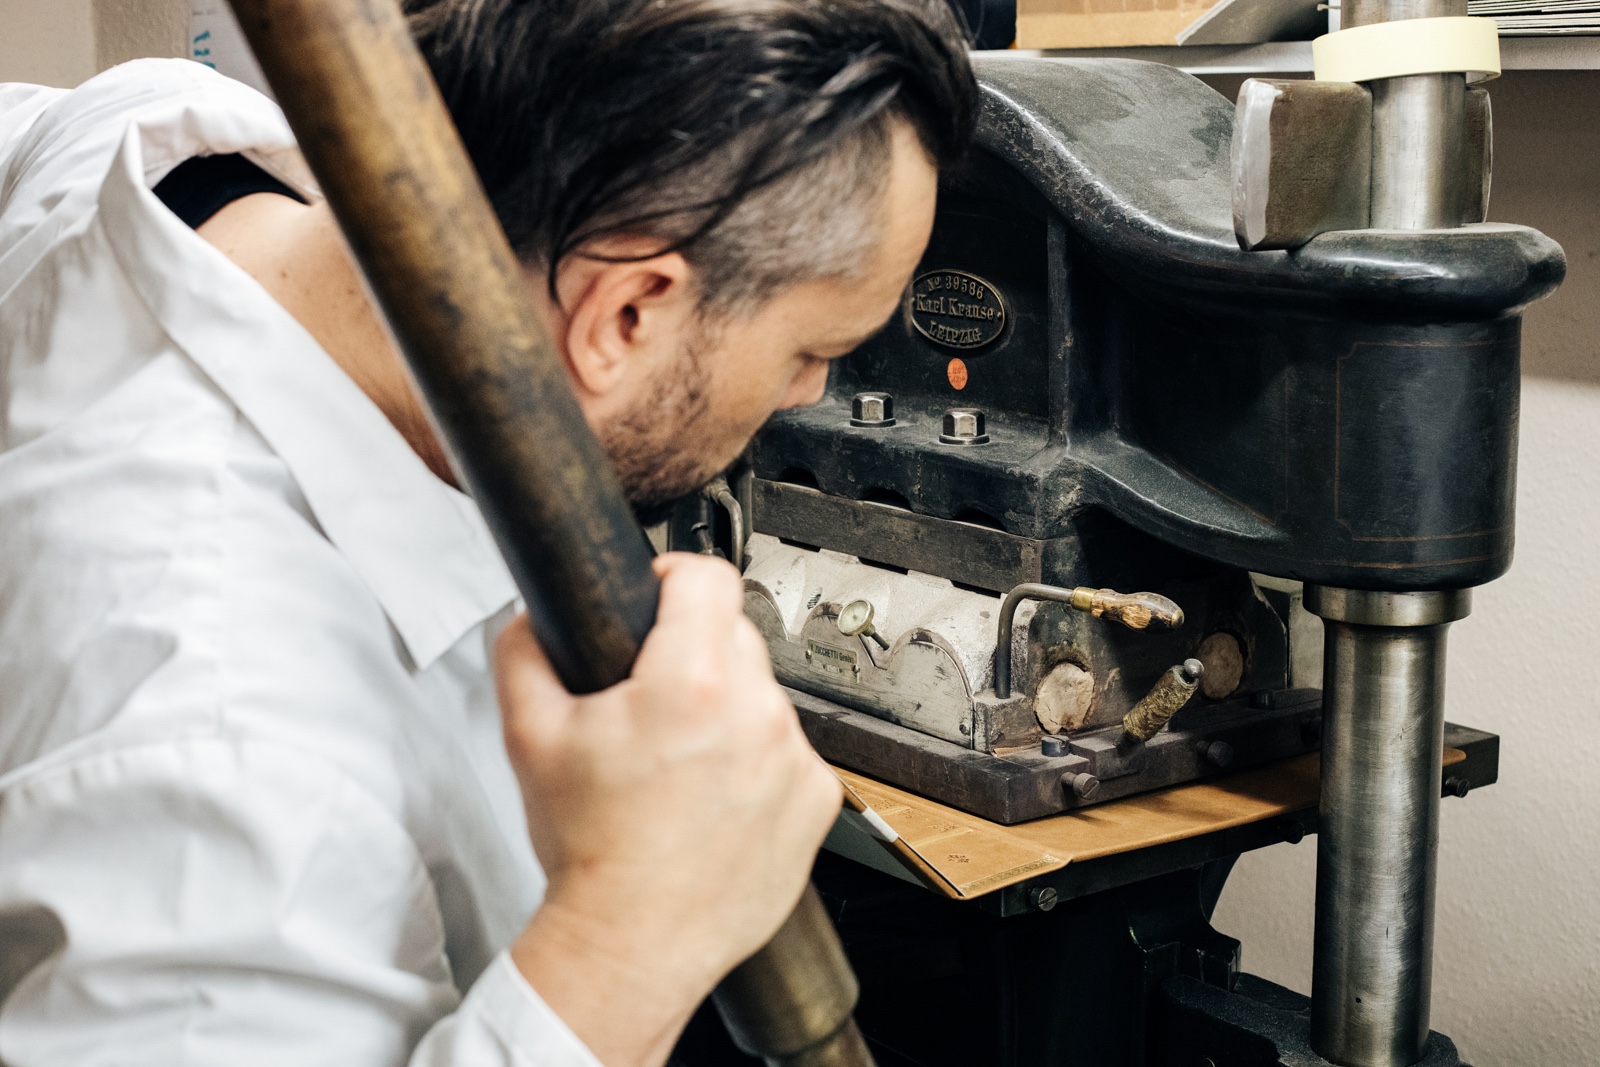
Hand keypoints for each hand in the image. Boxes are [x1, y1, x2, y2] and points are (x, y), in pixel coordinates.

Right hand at [495, 553, 842, 1066]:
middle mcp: (756, 714)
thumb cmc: (588, 850)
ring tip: (681, 762)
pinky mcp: (816, 800)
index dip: (671, 577)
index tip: (655, 599)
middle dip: (692, 652)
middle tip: (651, 700)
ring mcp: (793, 759)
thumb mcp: (529, 737)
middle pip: (733, 634)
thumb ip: (523, 652)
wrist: (631, 944)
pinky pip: (788, 752)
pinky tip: (714, 799)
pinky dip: (756, 763)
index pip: (707, 576)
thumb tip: (531, 615)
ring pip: (762, 695)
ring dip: (727, 710)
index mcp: (692, 683)